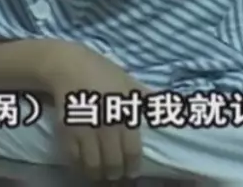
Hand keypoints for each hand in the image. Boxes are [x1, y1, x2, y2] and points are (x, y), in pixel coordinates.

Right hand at [47, 45, 146, 180]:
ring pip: (92, 166)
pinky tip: (83, 165)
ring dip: (97, 174)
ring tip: (100, 174)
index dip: (133, 167)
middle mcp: (107, 126)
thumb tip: (175, 104)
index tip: (132, 173)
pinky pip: (74, 159)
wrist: (70, 67)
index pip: (132, 152)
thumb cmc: (103, 74)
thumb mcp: (130, 82)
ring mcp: (85, 130)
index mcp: (125, 115)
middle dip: (115, 174)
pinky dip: (79, 166)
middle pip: (113, 163)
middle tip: (116, 175)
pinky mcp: (66, 132)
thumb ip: (148, 98)